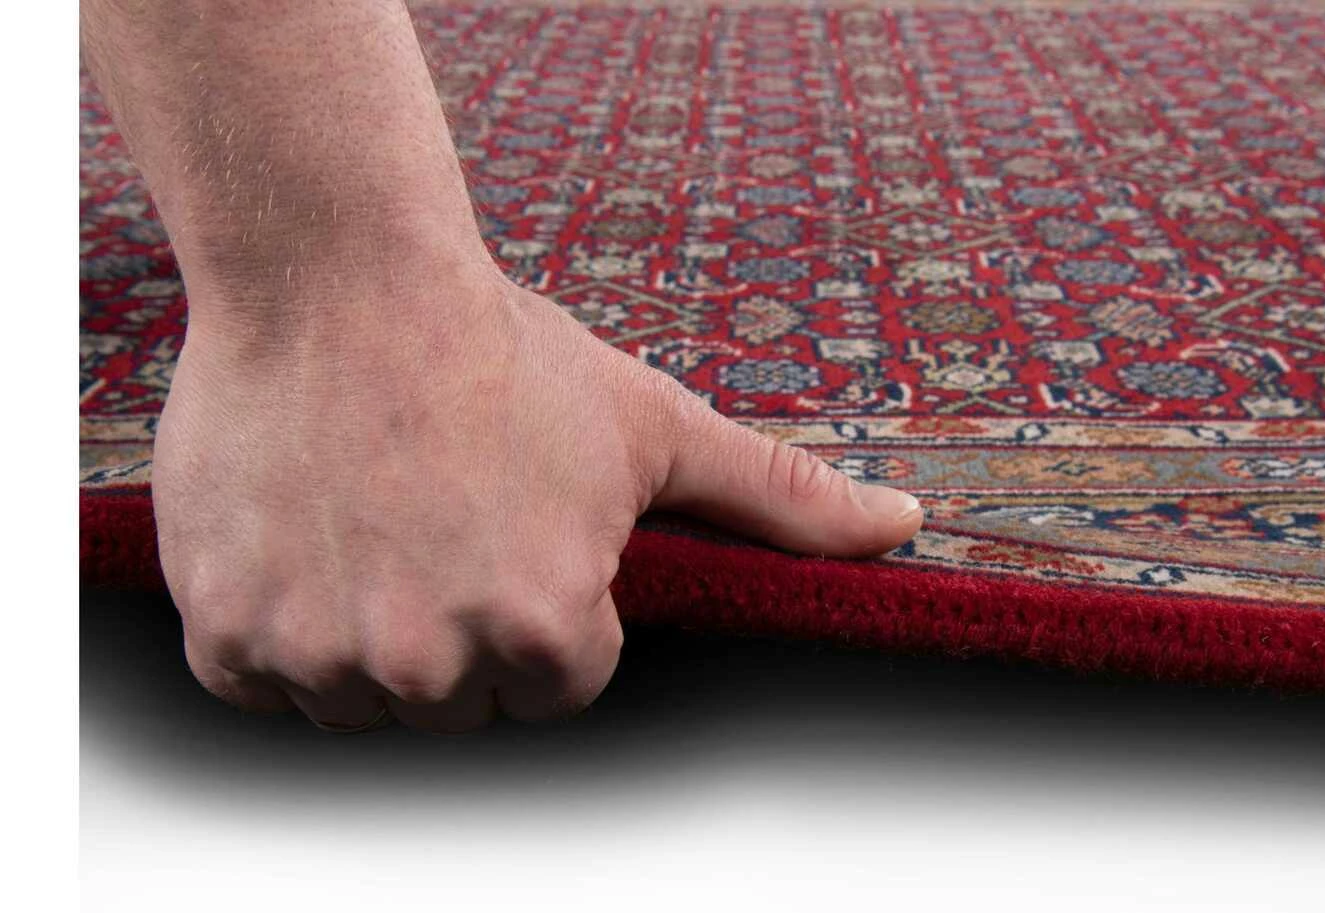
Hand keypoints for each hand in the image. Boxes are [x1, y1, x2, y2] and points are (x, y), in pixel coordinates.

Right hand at [154, 264, 922, 731]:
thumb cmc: (507, 352)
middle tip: (444, 518)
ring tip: (378, 521)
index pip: (562, 684)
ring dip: (367, 632)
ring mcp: (322, 656)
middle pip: (460, 699)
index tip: (516, 533)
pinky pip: (263, 683)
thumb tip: (902, 526)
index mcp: (550, 631)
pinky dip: (277, 624)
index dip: (548, 608)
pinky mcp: (227, 633)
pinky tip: (313, 538)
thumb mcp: (657, 425)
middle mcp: (433, 664)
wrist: (339, 274)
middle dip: (461, 626)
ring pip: (361, 701)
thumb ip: (781, 498)